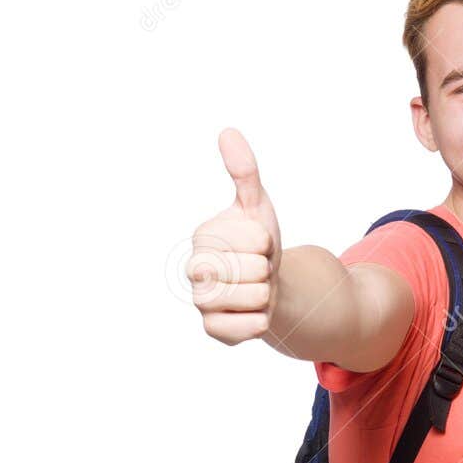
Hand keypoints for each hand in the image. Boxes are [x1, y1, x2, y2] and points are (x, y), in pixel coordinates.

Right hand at [189, 128, 282, 344]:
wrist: (268, 287)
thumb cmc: (259, 245)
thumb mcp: (257, 206)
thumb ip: (244, 172)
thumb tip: (227, 132)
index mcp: (202, 236)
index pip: (255, 240)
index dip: (268, 243)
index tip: (259, 245)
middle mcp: (194, 269)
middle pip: (253, 270)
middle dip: (267, 269)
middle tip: (257, 269)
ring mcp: (200, 301)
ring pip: (254, 297)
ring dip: (267, 294)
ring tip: (255, 289)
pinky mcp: (212, 330)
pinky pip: (248, 327)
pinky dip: (261, 320)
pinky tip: (253, 313)